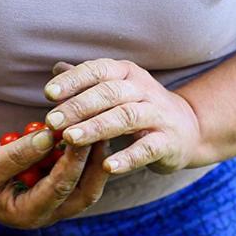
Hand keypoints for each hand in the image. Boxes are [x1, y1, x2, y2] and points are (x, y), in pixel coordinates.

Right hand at [0, 130, 109, 228]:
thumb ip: (19, 153)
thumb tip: (50, 136)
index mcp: (28, 215)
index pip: (60, 189)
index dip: (74, 162)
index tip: (83, 135)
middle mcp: (46, 213)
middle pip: (84, 192)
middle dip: (95, 163)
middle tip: (102, 132)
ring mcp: (53, 202)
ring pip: (85, 182)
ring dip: (91, 156)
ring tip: (99, 126)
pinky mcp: (54, 186)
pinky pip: (75, 170)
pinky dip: (79, 151)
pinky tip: (85, 126)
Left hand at [42, 59, 202, 174]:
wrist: (188, 129)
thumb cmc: (140, 108)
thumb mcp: (116, 90)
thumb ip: (88, 82)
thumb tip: (57, 68)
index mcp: (126, 73)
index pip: (97, 70)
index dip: (73, 81)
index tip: (48, 93)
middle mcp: (143, 90)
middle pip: (108, 94)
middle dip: (78, 107)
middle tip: (51, 121)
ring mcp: (158, 115)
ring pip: (126, 117)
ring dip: (96, 128)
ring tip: (71, 139)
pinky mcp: (168, 142)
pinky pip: (147, 149)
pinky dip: (128, 158)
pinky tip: (108, 166)